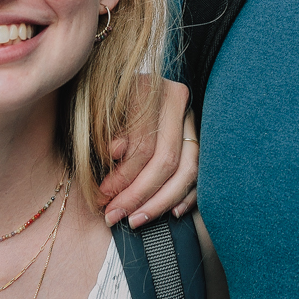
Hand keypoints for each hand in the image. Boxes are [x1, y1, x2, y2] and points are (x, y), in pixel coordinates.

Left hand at [97, 77, 197, 226]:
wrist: (117, 79)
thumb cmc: (103, 97)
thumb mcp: (97, 107)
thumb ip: (105, 130)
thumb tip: (116, 151)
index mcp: (152, 90)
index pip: (144, 145)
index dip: (123, 177)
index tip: (103, 196)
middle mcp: (178, 102)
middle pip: (167, 160)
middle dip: (140, 195)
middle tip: (116, 215)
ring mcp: (192, 118)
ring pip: (188, 169)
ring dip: (162, 202)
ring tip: (137, 219)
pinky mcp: (199, 134)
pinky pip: (200, 172)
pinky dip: (188, 195)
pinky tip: (172, 212)